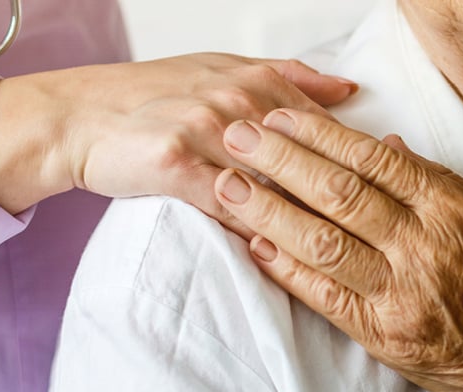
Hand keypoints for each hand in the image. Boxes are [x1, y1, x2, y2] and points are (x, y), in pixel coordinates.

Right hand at [0, 53, 356, 229]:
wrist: (78, 116)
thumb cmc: (152, 95)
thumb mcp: (223, 70)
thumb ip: (288, 78)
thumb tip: (347, 88)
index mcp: (256, 80)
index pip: (325, 126)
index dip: (357, 163)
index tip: (383, 194)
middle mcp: (237, 101)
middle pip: (309, 156)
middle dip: (343, 195)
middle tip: (374, 230)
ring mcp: (209, 131)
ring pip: (275, 183)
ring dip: (308, 218)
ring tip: (340, 248)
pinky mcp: (179, 164)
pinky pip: (230, 204)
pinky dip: (256, 229)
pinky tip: (279, 250)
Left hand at [213, 108, 462, 391]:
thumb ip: (439, 183)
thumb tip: (386, 146)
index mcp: (456, 209)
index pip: (373, 160)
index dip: (320, 135)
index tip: (282, 117)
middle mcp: (427, 248)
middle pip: (338, 194)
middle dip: (279, 160)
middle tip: (239, 136)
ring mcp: (405, 296)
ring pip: (321, 243)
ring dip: (267, 211)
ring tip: (229, 185)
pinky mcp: (390, 337)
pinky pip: (326, 298)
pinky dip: (287, 269)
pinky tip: (257, 246)